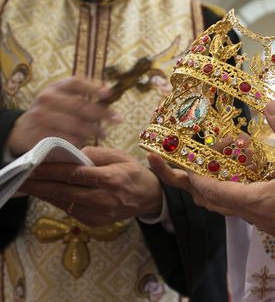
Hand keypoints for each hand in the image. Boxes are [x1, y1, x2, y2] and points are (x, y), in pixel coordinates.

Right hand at [6, 77, 119, 155]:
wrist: (23, 130)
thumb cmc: (52, 112)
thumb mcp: (62, 98)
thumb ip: (81, 96)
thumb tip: (108, 94)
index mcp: (55, 87)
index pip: (75, 83)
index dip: (93, 88)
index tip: (109, 93)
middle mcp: (47, 99)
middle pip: (79, 105)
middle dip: (102, 113)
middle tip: (117, 119)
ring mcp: (42, 118)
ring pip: (76, 124)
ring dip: (94, 130)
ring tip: (104, 134)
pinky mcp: (40, 136)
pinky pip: (67, 139)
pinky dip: (80, 141)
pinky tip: (85, 141)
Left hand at [20, 147, 162, 226]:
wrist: (150, 198)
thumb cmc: (135, 174)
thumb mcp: (120, 156)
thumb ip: (96, 154)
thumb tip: (72, 154)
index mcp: (111, 179)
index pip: (75, 174)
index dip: (52, 170)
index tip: (35, 165)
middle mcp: (104, 199)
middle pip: (64, 192)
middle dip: (40, 184)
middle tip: (23, 178)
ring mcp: (99, 213)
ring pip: (63, 203)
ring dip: (44, 194)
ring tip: (29, 185)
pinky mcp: (95, 222)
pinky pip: (70, 211)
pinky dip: (58, 201)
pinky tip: (48, 193)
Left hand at [160, 101, 274, 245]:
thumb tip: (269, 103)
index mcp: (263, 201)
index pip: (216, 193)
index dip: (195, 180)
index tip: (182, 169)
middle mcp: (265, 221)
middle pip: (222, 207)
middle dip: (206, 188)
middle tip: (198, 169)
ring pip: (242, 213)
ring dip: (231, 194)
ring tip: (230, 172)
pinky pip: (260, 218)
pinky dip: (251, 201)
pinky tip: (262, 186)